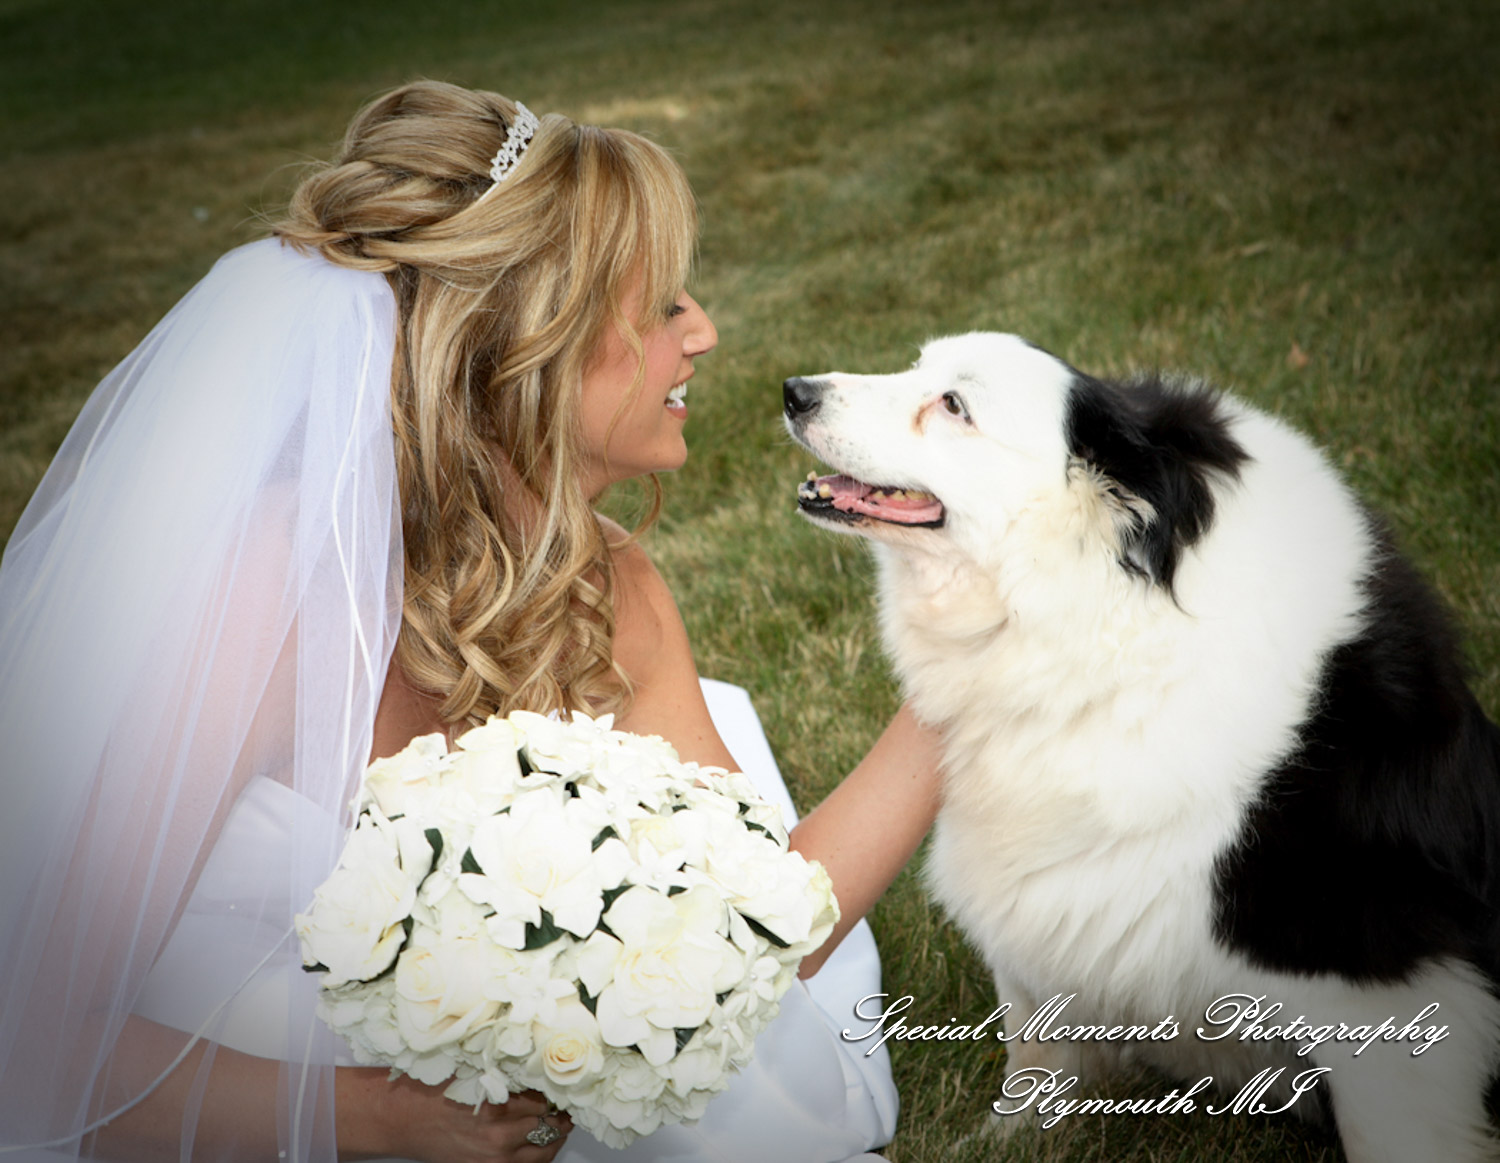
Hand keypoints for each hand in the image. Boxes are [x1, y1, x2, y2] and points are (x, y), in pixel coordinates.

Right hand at [338, 1069, 573, 1162]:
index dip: (557, 1091)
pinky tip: (540, 1144)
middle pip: (549, 1126)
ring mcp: (493, 1159)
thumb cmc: (432, 1091)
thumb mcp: (473, 1073)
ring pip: (544, 1152)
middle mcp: (498, 1136)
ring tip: (560, 1123)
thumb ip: (506, 1075)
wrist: (401, 1120)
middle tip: (567, 1103)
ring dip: (554, 1137)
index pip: (544, 1100)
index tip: (564, 1085)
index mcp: (496, 1105)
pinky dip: (538, 1156)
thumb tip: (541, 1067)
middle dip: (560, 1114)